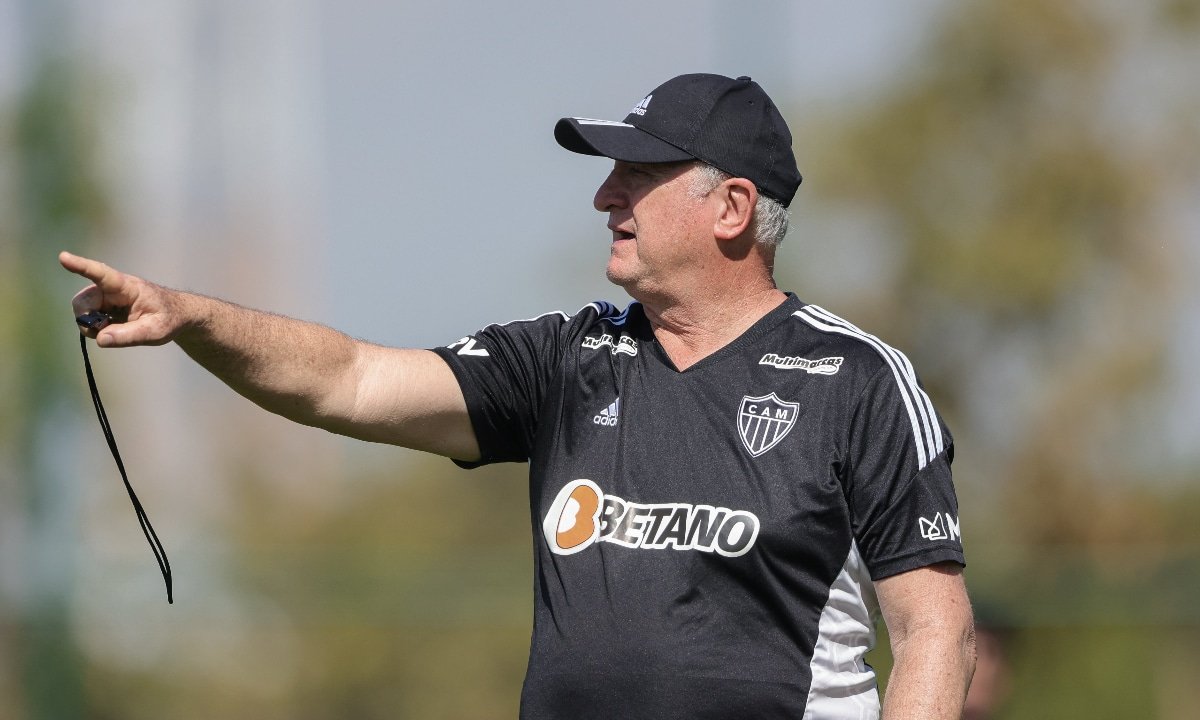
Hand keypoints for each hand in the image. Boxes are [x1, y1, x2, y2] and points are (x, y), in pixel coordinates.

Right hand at [60, 251, 186, 347]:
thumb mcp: (156, 332)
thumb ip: (129, 336)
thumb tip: (101, 339)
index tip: (63, 257)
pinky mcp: (103, 306)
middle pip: (83, 301)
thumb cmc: (169, 319)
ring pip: (82, 310)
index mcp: (127, 287)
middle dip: (87, 319)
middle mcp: (112, 288)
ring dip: (92, 325)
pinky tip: (113, 328)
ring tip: (116, 330)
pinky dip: (96, 328)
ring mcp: (106, 297)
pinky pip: (88, 318)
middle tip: (105, 332)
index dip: (81, 266)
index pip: (102, 274)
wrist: (176, 315)